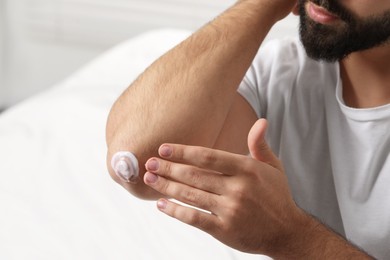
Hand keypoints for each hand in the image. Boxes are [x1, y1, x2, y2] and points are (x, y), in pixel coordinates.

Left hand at [144, 119, 306, 254]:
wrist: (287, 232)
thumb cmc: (277, 196)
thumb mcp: (273, 166)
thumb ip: (260, 145)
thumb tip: (261, 121)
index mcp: (247, 169)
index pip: (208, 157)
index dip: (183, 152)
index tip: (164, 148)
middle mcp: (238, 188)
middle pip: (194, 175)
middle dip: (168, 168)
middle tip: (149, 163)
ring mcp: (230, 210)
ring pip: (191, 195)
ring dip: (166, 186)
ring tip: (150, 179)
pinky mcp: (225, 230)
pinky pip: (195, 219)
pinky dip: (176, 211)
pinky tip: (161, 204)